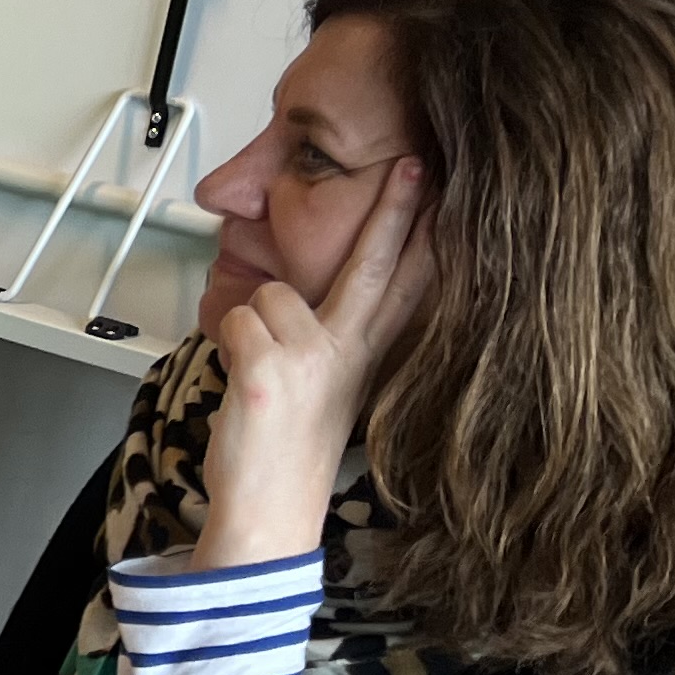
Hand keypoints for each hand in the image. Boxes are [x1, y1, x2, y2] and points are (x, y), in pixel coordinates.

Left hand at [196, 155, 429, 567]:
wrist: (269, 510)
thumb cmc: (289, 449)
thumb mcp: (326, 389)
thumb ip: (329, 340)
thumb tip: (299, 295)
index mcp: (365, 355)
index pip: (407, 286)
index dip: (428, 237)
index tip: (448, 191)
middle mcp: (347, 352)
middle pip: (373, 265)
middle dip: (394, 210)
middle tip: (411, 165)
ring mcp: (310, 357)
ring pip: (269, 294)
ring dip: (252, 324)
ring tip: (262, 373)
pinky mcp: (266, 366)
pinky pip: (235, 316)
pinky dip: (226, 341)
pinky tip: (243, 381)